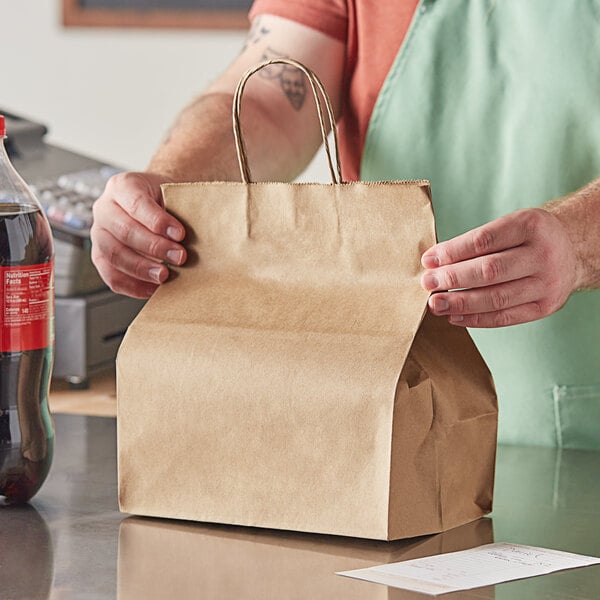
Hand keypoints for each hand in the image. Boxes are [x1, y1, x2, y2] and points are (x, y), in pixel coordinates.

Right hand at [91, 172, 186, 298]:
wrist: (155, 202)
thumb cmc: (165, 199)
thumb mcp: (172, 194)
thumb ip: (178, 212)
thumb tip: (192, 240)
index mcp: (122, 186)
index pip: (136, 203)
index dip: (158, 221)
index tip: (181, 234)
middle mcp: (104, 208)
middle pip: (124, 231)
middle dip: (154, 248)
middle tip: (179, 257)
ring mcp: (99, 233)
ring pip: (114, 254)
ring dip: (142, 269)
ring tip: (165, 276)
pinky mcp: (100, 255)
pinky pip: (110, 275)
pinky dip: (132, 286)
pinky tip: (153, 289)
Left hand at [420, 208, 577, 326]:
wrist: (573, 248)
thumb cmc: (528, 236)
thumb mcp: (510, 225)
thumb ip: (476, 242)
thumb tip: (434, 263)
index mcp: (530, 226)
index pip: (483, 241)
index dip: (452, 252)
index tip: (429, 260)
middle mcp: (542, 255)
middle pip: (490, 271)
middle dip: (453, 279)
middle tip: (428, 283)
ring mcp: (547, 283)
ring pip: (497, 298)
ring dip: (460, 303)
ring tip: (436, 304)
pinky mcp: (546, 306)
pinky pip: (506, 317)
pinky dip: (477, 319)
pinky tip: (455, 316)